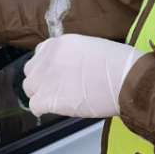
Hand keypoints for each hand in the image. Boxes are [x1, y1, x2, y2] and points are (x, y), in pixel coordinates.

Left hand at [22, 34, 144, 118]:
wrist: (125, 79)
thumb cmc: (120, 64)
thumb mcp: (93, 48)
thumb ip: (76, 56)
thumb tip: (74, 67)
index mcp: (60, 43)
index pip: (41, 53)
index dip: (48, 65)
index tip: (57, 73)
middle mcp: (48, 58)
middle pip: (32, 70)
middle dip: (41, 79)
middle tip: (56, 88)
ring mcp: (45, 78)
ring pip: (29, 88)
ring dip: (40, 94)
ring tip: (55, 100)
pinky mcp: (48, 98)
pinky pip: (34, 105)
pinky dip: (41, 109)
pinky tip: (52, 110)